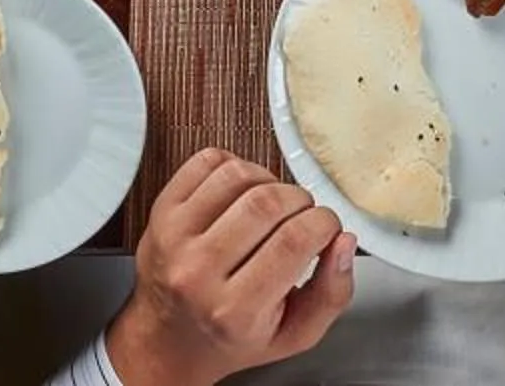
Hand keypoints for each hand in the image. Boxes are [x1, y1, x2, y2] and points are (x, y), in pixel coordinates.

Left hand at [103, 149, 355, 385]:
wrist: (169, 341)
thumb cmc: (231, 337)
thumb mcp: (293, 335)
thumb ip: (332, 295)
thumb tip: (344, 243)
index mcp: (235, 311)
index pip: (294, 241)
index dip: (325, 223)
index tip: (328, 228)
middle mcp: (198, 273)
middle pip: (268, 203)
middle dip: (301, 201)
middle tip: (303, 216)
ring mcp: (173, 238)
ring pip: (238, 175)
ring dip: (270, 180)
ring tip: (274, 205)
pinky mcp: (160, 211)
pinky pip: (207, 162)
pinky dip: (236, 166)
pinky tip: (243, 193)